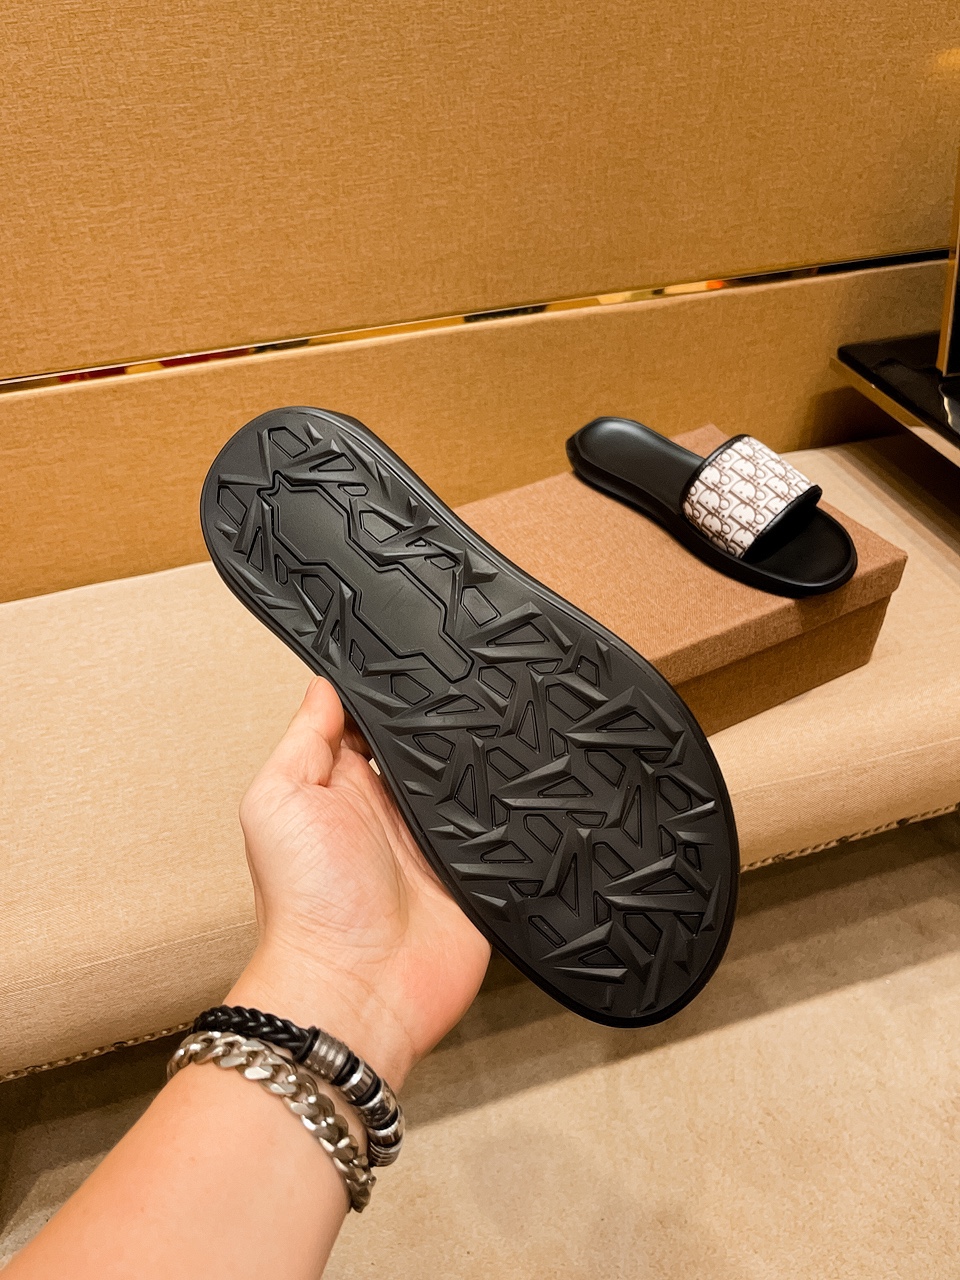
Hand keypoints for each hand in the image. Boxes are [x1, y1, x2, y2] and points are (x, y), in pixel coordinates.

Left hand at [227, 677, 490, 1087]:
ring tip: (510, 722)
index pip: (379, 726)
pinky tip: (530, 785)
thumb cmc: (303, 906)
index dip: (397, 695)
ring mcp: (440, 846)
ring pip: (474, 786)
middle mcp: (395, 814)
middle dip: (451, 721)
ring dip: (486, 765)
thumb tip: (325, 683)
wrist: (355, 991)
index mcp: (346, 788)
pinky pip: (505, 835)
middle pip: (432, 750)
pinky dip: (516, 815)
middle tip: (477, 679)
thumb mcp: (279, 801)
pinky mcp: (479, 878)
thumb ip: (306, 738)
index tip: (421, 652)